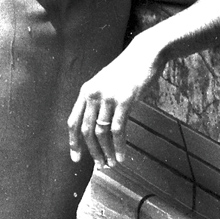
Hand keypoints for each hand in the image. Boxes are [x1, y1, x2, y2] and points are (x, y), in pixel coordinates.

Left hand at [67, 42, 162, 167]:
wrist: (146, 53)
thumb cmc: (129, 70)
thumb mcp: (107, 82)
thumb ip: (99, 100)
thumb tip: (98, 126)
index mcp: (86, 91)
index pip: (73, 122)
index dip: (73, 143)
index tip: (76, 159)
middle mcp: (93, 94)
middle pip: (86, 131)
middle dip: (92, 152)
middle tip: (100, 165)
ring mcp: (108, 97)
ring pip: (101, 133)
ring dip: (106, 152)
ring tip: (112, 164)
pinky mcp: (125, 100)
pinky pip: (118, 130)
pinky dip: (119, 146)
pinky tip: (122, 156)